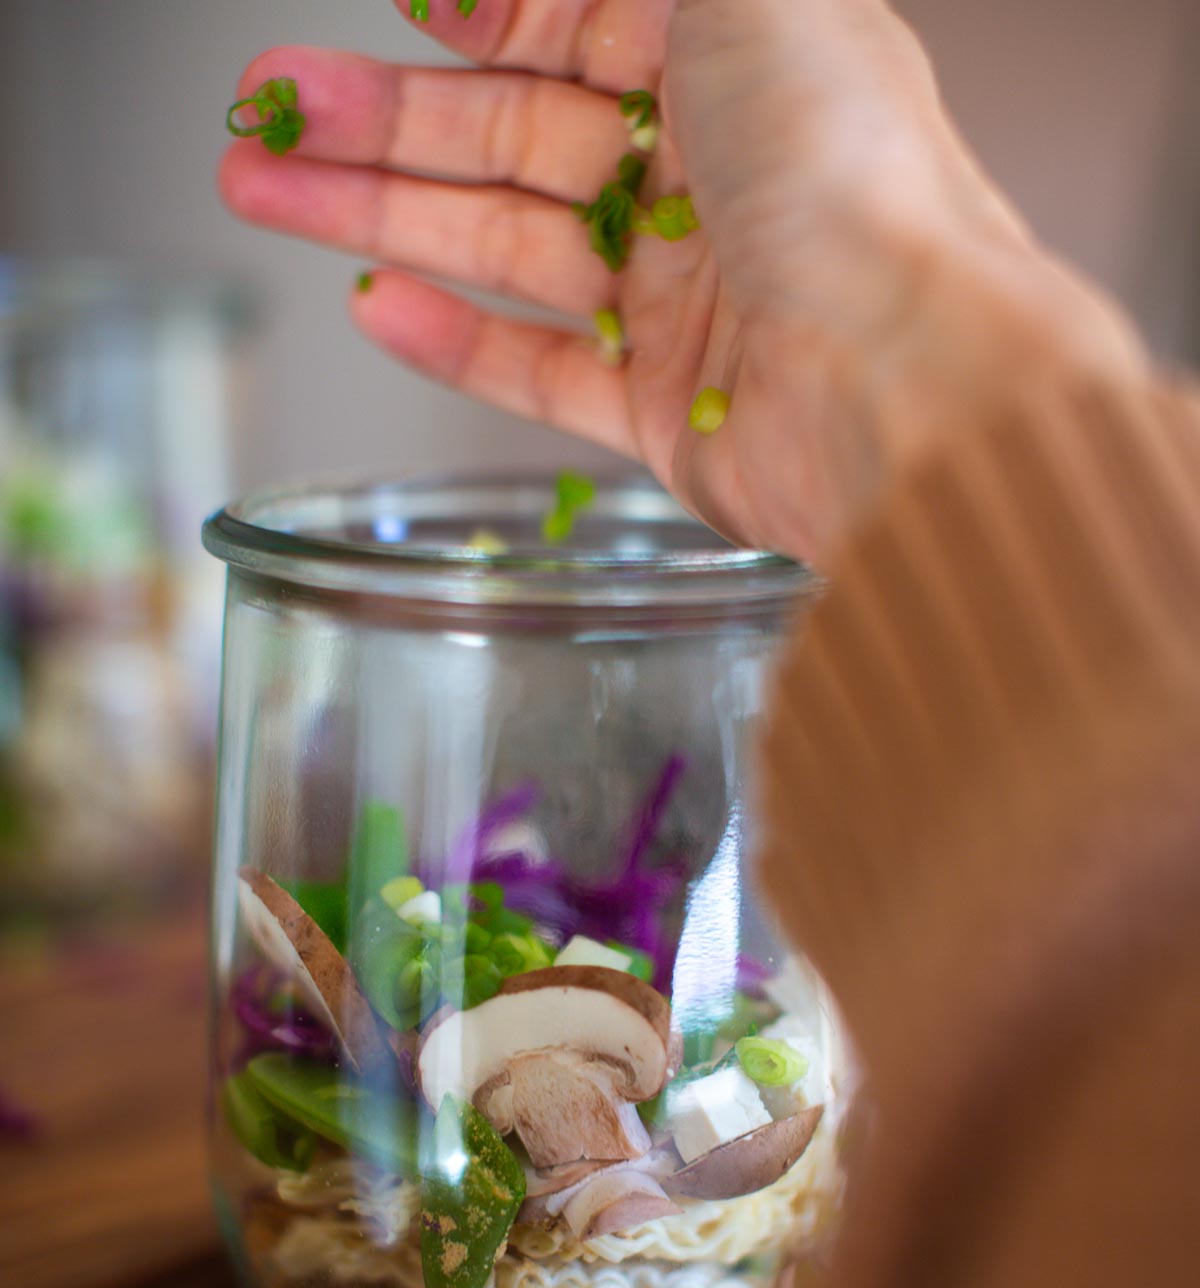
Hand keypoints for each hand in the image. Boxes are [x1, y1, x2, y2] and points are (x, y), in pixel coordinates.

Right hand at [220, 0, 1142, 560]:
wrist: (904, 380)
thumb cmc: (849, 167)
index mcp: (732, 64)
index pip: (572, 28)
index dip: (476, 16)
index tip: (393, 9)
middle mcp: (707, 180)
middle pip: (512, 137)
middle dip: (382, 122)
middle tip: (267, 116)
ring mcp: (681, 302)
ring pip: (506, 249)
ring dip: (383, 218)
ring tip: (265, 194)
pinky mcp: (664, 413)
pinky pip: (539, 373)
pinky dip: (455, 342)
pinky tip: (373, 305)